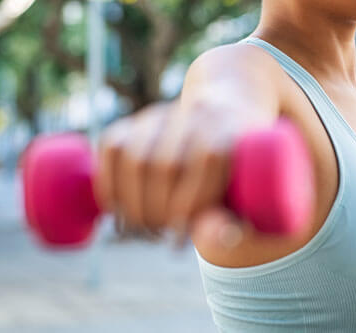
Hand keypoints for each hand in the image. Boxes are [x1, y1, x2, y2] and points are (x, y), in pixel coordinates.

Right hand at [93, 99, 253, 250]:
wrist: (223, 120)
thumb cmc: (236, 173)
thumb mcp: (246, 194)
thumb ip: (235, 220)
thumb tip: (219, 239)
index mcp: (230, 127)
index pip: (207, 160)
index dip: (190, 206)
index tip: (179, 241)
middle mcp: (196, 113)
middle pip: (167, 164)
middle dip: (157, 211)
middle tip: (159, 233)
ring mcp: (164, 113)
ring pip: (134, 157)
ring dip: (131, 203)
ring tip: (141, 225)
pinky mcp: (136, 120)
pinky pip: (112, 147)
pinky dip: (108, 183)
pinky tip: (117, 208)